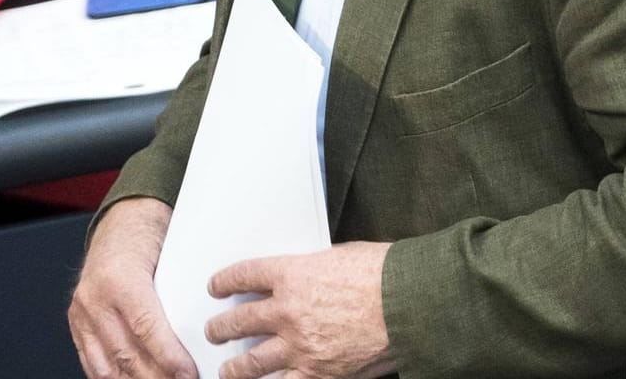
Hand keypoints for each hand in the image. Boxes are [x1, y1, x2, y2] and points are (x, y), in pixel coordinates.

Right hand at [69, 198, 196, 378]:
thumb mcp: (170, 260)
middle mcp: (94, 297)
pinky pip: (92, 364)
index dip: (169, 358)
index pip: (146, 328)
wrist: (121, 224)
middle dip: (157, 377)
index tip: (189, 374)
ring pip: (107, 367)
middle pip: (126, 354)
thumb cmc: (148, 239)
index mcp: (119, 278)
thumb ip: (178, 300)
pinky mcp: (76, 324)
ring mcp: (81, 313)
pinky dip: (115, 378)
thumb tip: (199, 339)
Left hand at [206, 241, 395, 378]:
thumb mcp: (339, 258)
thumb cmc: (384, 273)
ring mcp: (302, 346)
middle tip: (214, 331)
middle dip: (222, 328)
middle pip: (241, 320)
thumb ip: (314, 272)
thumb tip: (305, 278)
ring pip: (252, 361)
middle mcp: (288, 311)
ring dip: (235, 366)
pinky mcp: (320, 372)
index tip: (216, 287)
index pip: (244, 276)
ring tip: (227, 369)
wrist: (411, 303)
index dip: (225, 282)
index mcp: (292, 275)